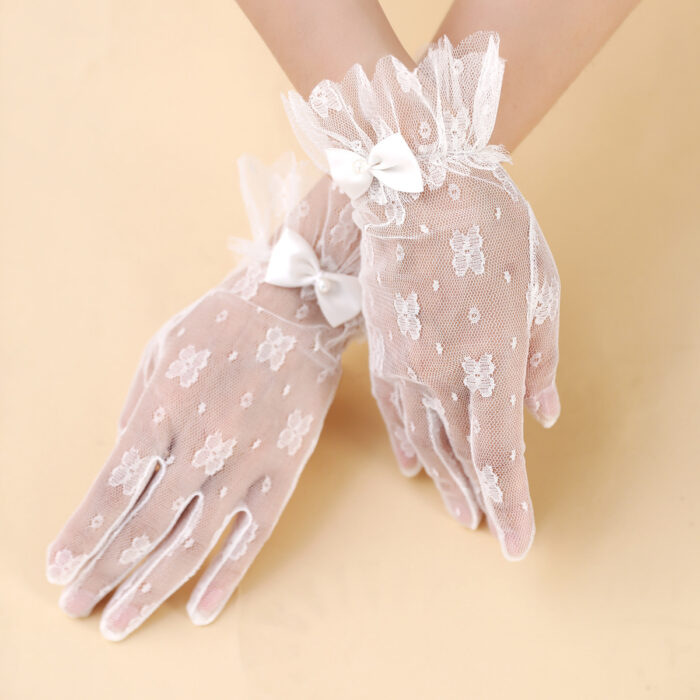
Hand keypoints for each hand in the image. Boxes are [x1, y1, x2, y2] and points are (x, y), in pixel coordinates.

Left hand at [46, 156, 361, 638]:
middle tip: (80, 609)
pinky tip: (198, 609)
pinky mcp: (284, 469)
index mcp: (162, 409)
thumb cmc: (223, 324)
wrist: (296, 308)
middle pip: (143, 527)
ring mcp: (246, 461)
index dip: (83, 536)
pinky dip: (225, 577)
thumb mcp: (162, 350)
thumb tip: (123, 456)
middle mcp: (200, 443)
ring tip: (120, 621)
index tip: (62, 570)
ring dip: (150, 588)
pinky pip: (252, 535)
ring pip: (192, 542)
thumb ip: (139, 407)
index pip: (112, 490)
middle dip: (105, 574)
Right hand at [285, 33, 560, 559]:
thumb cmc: (491, 229)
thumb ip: (540, 361)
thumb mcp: (541, 288)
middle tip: (486, 529)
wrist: (417, 188)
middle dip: (478, 497)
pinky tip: (413, 465)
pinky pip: (392, 410)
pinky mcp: (382, 349)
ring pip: (426, 439)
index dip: (508, 503)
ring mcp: (406, 363)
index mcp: (491, 357)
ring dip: (443, 478)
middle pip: (460, 455)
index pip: (497, 455)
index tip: (515, 542)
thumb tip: (542, 416)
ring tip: (456, 509)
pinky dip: (407, 442)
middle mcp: (444, 372)